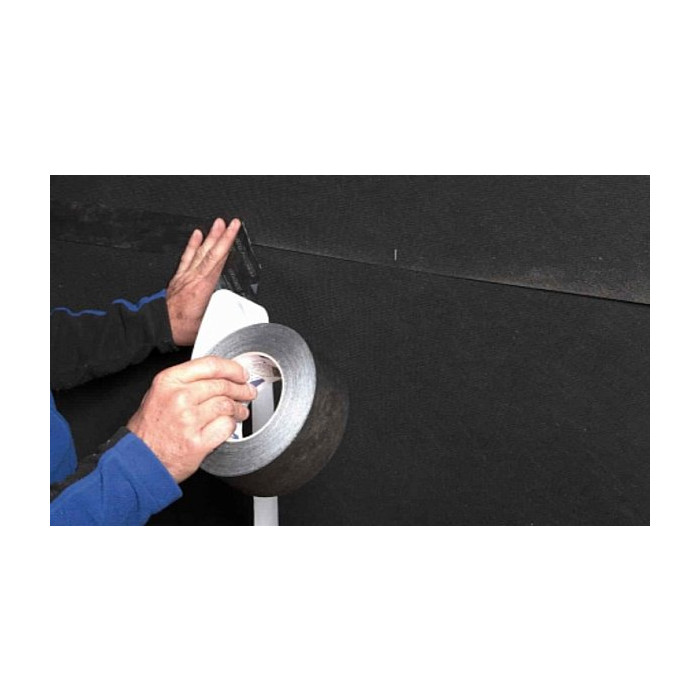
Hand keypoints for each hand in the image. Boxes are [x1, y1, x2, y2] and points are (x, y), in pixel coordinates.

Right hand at [127, 356, 256, 482]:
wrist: (139, 460)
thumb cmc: (149, 429)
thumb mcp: (159, 394)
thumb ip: (186, 382)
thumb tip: (217, 376)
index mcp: (169, 381)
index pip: (210, 365)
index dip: (232, 368)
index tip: (241, 373)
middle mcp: (179, 397)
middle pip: (222, 385)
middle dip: (241, 388)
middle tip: (247, 392)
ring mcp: (189, 420)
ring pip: (227, 405)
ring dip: (239, 408)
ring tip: (241, 411)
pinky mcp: (197, 441)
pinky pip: (226, 427)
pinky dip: (231, 426)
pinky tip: (229, 425)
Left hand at [166, 218, 240, 345]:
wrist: (157, 327)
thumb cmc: (179, 328)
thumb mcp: (207, 327)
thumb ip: (224, 318)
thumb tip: (239, 316)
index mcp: (202, 287)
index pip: (217, 259)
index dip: (227, 242)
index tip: (234, 229)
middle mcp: (193, 278)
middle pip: (210, 252)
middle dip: (222, 235)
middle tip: (230, 222)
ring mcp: (185, 277)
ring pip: (199, 252)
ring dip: (210, 237)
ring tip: (217, 224)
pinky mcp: (179, 278)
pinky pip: (186, 257)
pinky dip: (192, 245)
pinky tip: (196, 236)